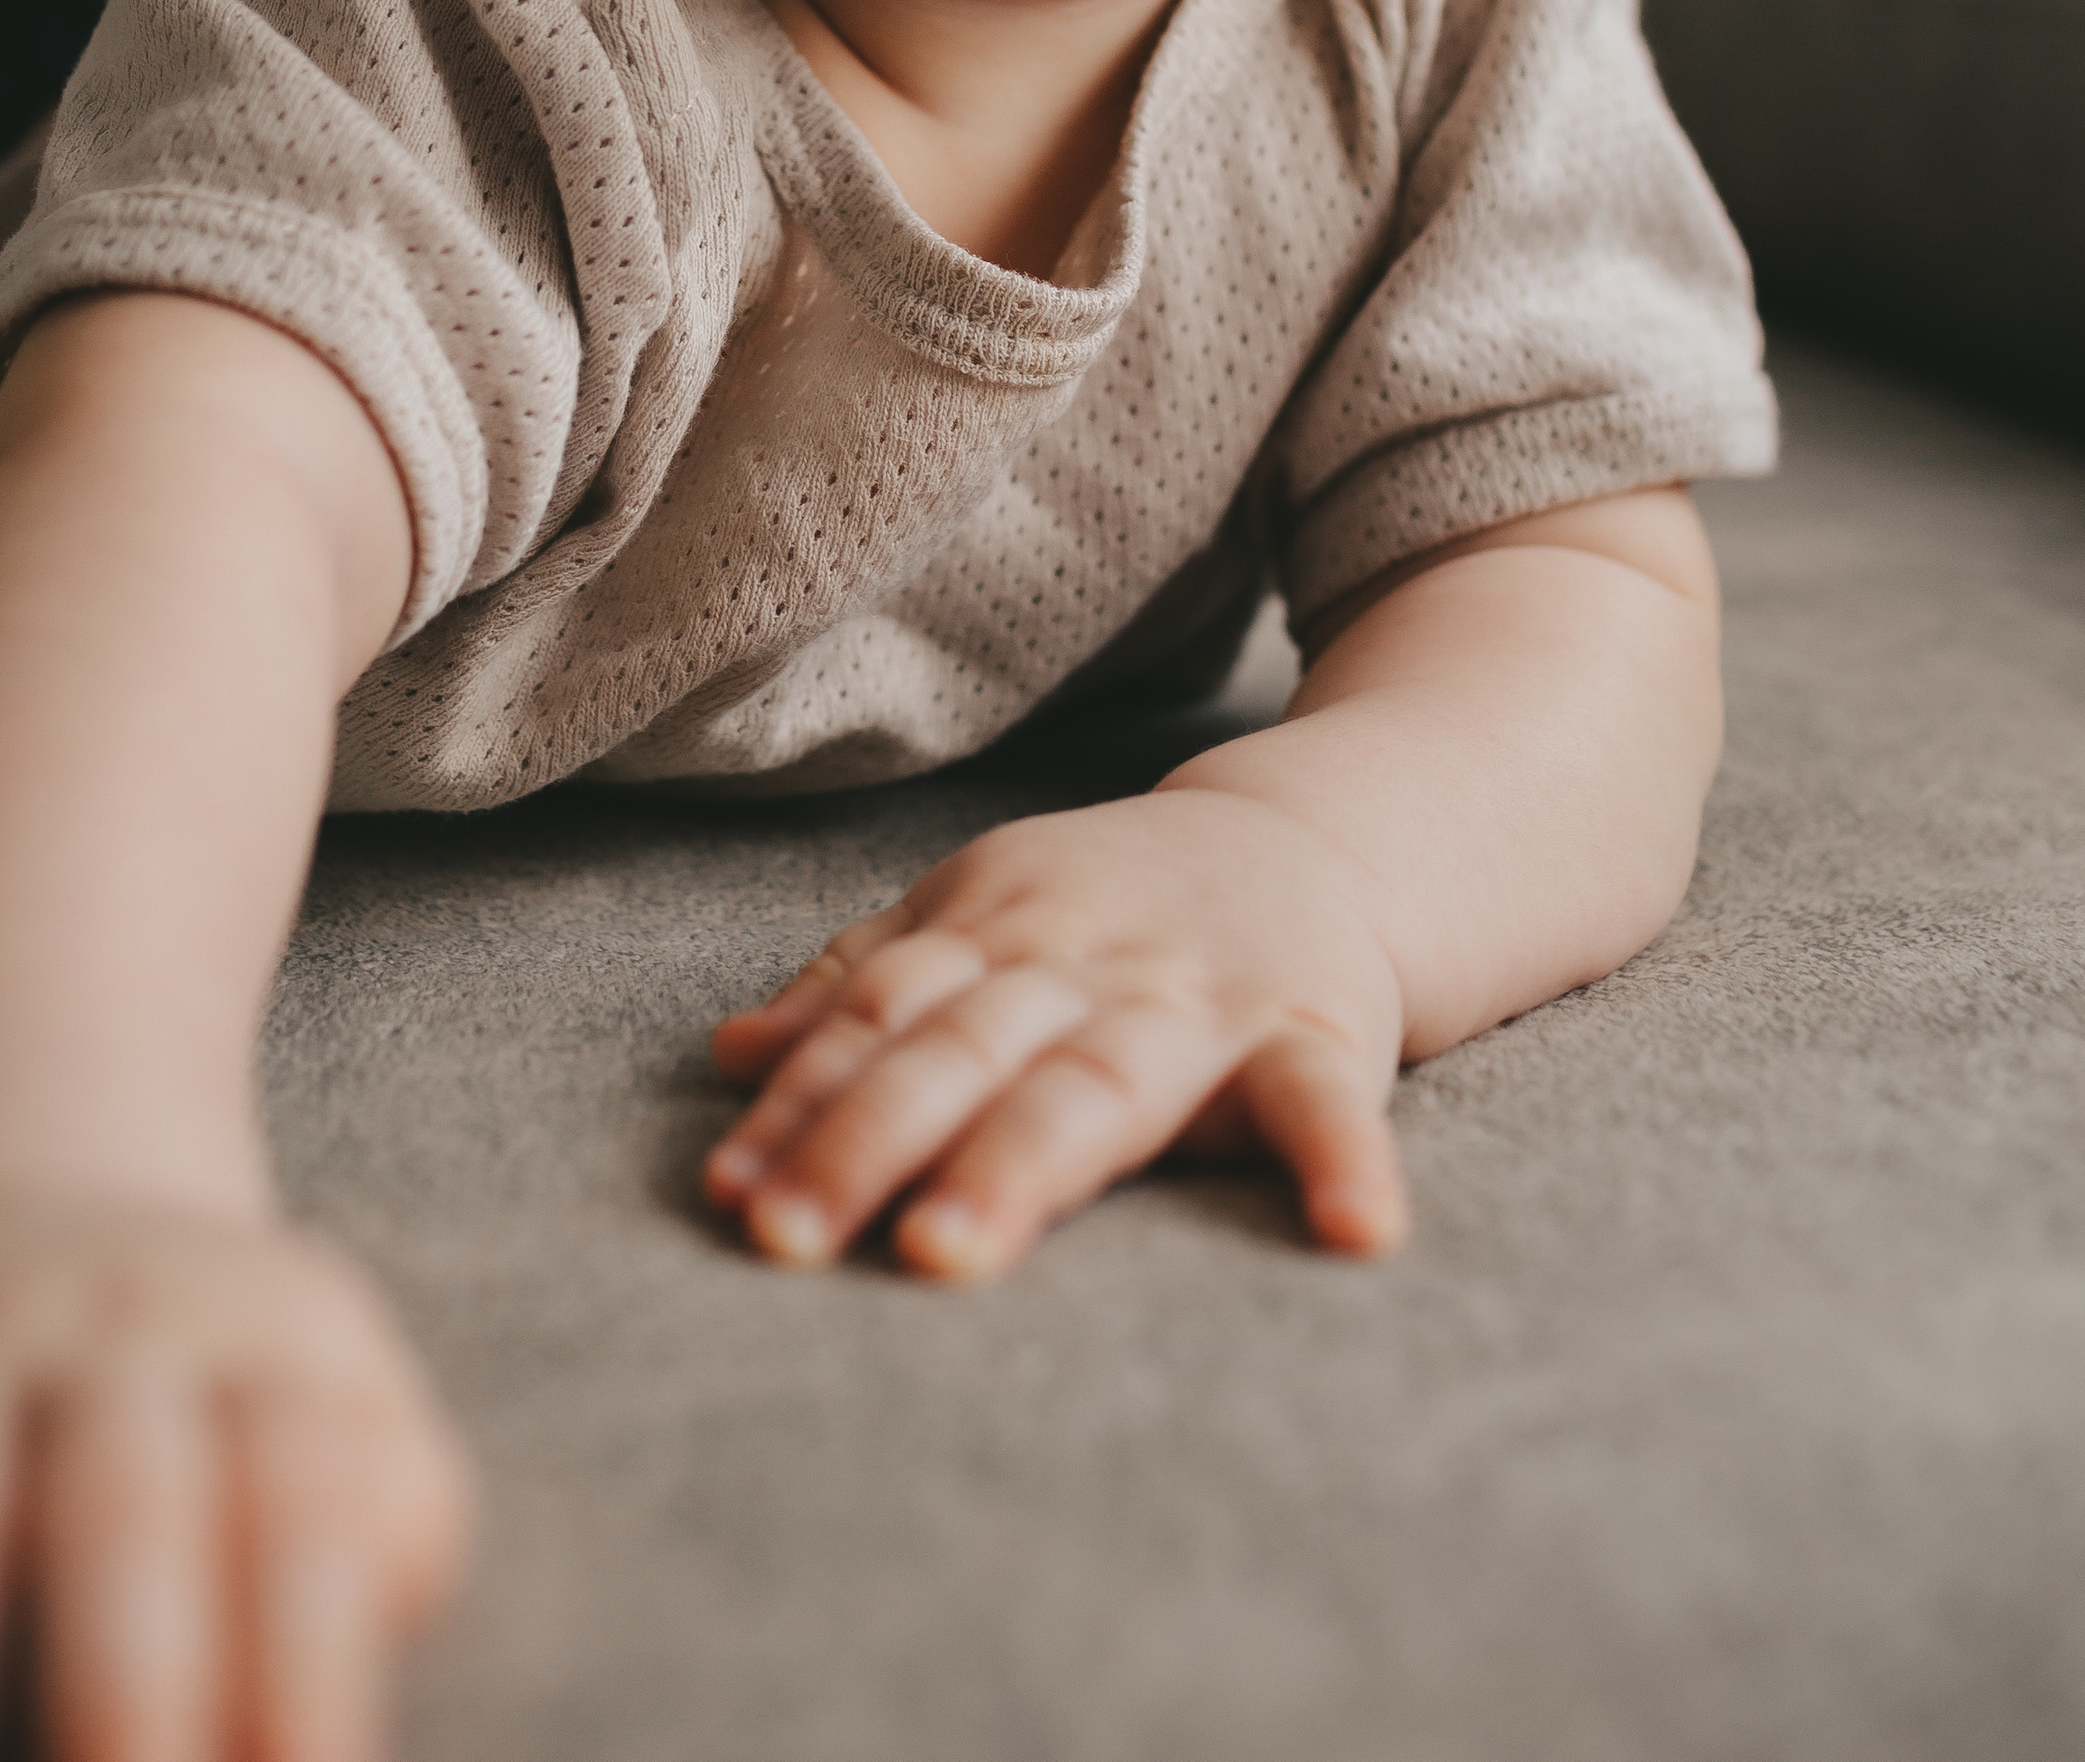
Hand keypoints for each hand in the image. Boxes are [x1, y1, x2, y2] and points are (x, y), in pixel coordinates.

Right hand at [0, 1203, 473, 1761]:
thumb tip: (351, 1660)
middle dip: (125, 1684)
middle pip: (114, 1505)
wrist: (48, 1189)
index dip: (315, 1660)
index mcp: (262, 1357)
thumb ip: (390, 1534)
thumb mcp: (353, 1412)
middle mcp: (94, 1343)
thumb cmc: (226, 1397)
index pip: (312, 1502)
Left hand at [704, 788, 1409, 1281]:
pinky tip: (1355, 1233)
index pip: (879, 1016)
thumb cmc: (1118, 905)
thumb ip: (862, 984)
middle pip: (962, 1052)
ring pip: (1097, 1082)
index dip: (801, 1101)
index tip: (730, 1194)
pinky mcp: (1317, 1036)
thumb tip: (729, 1056)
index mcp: (996, 932)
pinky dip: (1342, 1160)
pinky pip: (1324, 1101)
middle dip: (868, 1138)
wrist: (1316, 836)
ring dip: (1021, 1162)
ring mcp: (1198, 1003)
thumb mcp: (983, 913)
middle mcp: (1082, 965)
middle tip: (789, 1235)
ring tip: (948, 1248)